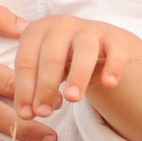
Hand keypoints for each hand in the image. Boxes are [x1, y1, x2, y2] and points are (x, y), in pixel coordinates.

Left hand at [13, 16, 141, 120]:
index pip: (26, 61)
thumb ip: (33, 91)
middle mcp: (62, 25)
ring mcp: (89, 30)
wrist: (94, 44)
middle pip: (52, 56)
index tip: (26, 114)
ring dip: (77, 76)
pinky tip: (109, 84)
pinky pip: (116, 50)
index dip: (25, 89)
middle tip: (44, 113)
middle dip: (46, 87)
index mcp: (37, 31)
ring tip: (72, 99)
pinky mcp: (114, 38)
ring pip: (84, 51)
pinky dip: (114, 66)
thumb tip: (27, 115)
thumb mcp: (41, 71)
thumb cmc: (60, 61)